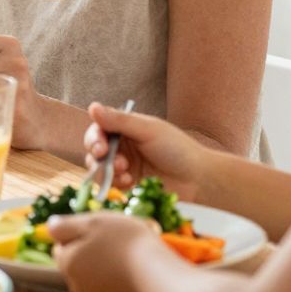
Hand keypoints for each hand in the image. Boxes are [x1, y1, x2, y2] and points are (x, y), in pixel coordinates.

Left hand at [48, 212, 155, 291]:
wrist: (160, 280)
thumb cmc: (129, 244)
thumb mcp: (96, 222)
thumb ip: (67, 225)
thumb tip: (49, 227)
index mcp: (68, 262)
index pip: (62, 248)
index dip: (80, 239)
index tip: (102, 235)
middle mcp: (74, 286)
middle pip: (76, 268)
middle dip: (90, 258)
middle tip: (118, 248)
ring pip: (91, 285)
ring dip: (102, 276)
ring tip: (127, 266)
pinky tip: (131, 284)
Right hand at [81, 103, 212, 198]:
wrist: (197, 180)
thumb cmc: (178, 149)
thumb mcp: (149, 130)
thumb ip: (120, 121)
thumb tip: (92, 107)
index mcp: (127, 128)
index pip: (99, 129)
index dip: (95, 138)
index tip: (100, 148)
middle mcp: (123, 145)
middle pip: (95, 149)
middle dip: (98, 155)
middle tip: (108, 159)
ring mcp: (125, 166)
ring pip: (100, 168)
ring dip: (107, 170)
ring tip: (125, 172)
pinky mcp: (129, 184)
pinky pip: (110, 184)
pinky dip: (116, 183)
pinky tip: (130, 182)